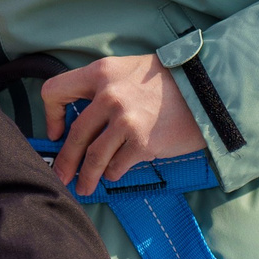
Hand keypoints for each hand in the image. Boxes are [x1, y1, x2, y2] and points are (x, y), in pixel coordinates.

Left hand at [41, 55, 208, 194]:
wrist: (208, 91)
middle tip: (61, 175)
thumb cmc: (169, 81)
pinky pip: (116, 166)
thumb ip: (103, 87)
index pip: (55, 91)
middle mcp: (108, 95)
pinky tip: (114, 173)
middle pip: (74, 135)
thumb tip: (82, 117)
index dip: (50, 115)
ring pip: (92, 157)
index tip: (56, 133)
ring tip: (82, 188)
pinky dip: (112, 173)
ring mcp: (125, 120)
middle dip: (65, 161)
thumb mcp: (129, 70)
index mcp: (100, 73)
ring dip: (85, 177)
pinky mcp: (141, 143)